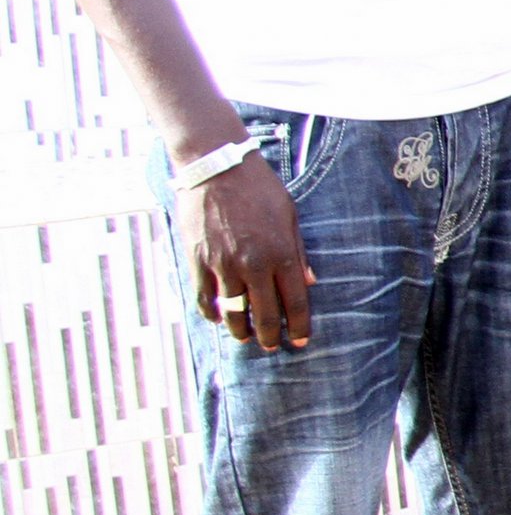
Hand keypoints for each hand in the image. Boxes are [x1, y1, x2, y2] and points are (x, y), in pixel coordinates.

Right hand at [181, 152, 314, 350]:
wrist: (216, 168)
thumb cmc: (259, 188)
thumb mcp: (290, 215)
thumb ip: (299, 252)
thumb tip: (309, 283)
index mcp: (281, 254)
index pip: (295, 303)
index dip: (299, 327)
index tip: (300, 341)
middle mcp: (253, 265)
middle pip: (264, 315)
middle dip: (269, 336)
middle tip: (270, 346)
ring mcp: (222, 265)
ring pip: (231, 312)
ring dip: (240, 330)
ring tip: (245, 337)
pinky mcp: (197, 261)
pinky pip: (203, 299)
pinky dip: (211, 314)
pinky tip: (217, 318)